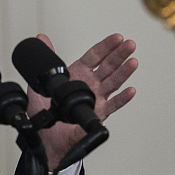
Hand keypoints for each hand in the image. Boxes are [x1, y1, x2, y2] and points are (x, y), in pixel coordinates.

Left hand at [27, 33, 136, 170]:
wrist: (47, 136)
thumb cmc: (45, 111)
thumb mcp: (41, 80)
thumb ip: (46, 58)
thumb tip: (42, 38)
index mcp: (78, 74)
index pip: (95, 57)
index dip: (106, 46)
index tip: (117, 38)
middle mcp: (90, 84)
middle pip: (108, 66)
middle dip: (119, 55)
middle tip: (129, 44)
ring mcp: (97, 98)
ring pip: (114, 83)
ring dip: (124, 72)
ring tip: (133, 61)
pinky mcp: (99, 113)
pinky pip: (113, 105)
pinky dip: (122, 98)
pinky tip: (130, 90)